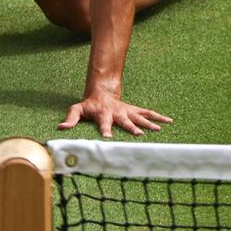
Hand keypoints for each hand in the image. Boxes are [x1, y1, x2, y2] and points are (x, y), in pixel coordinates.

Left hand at [58, 93, 172, 137]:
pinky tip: (169, 121)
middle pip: (125, 122)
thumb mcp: (77, 109)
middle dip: (132, 128)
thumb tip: (60, 128)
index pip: (104, 123)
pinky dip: (159, 117)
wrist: (102, 93)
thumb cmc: (89, 105)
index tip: (108, 138)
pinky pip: (148, 113)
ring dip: (149, 124)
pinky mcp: (135, 110)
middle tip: (139, 136)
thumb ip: (70, 118)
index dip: (105, 130)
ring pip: (140, 117)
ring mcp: (128, 112)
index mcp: (103, 115)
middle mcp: (118, 113)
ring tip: (158, 130)